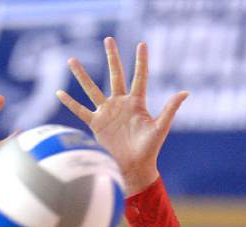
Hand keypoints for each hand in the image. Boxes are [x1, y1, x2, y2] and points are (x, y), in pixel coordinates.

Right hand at [57, 37, 187, 195]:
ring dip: (82, 75)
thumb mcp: (161, 127)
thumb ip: (170, 109)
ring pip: (92, 89)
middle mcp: (121, 104)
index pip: (139, 77)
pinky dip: (70, 103)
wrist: (134, 167)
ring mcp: (107, 113)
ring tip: (72, 60)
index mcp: (137, 103)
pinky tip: (60, 92)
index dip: (141, 61)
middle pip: (115, 75)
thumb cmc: (150, 149)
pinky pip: (81, 111)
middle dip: (112, 57)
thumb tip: (185, 92)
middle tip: (108, 39)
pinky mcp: (97, 124)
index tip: (142, 44)